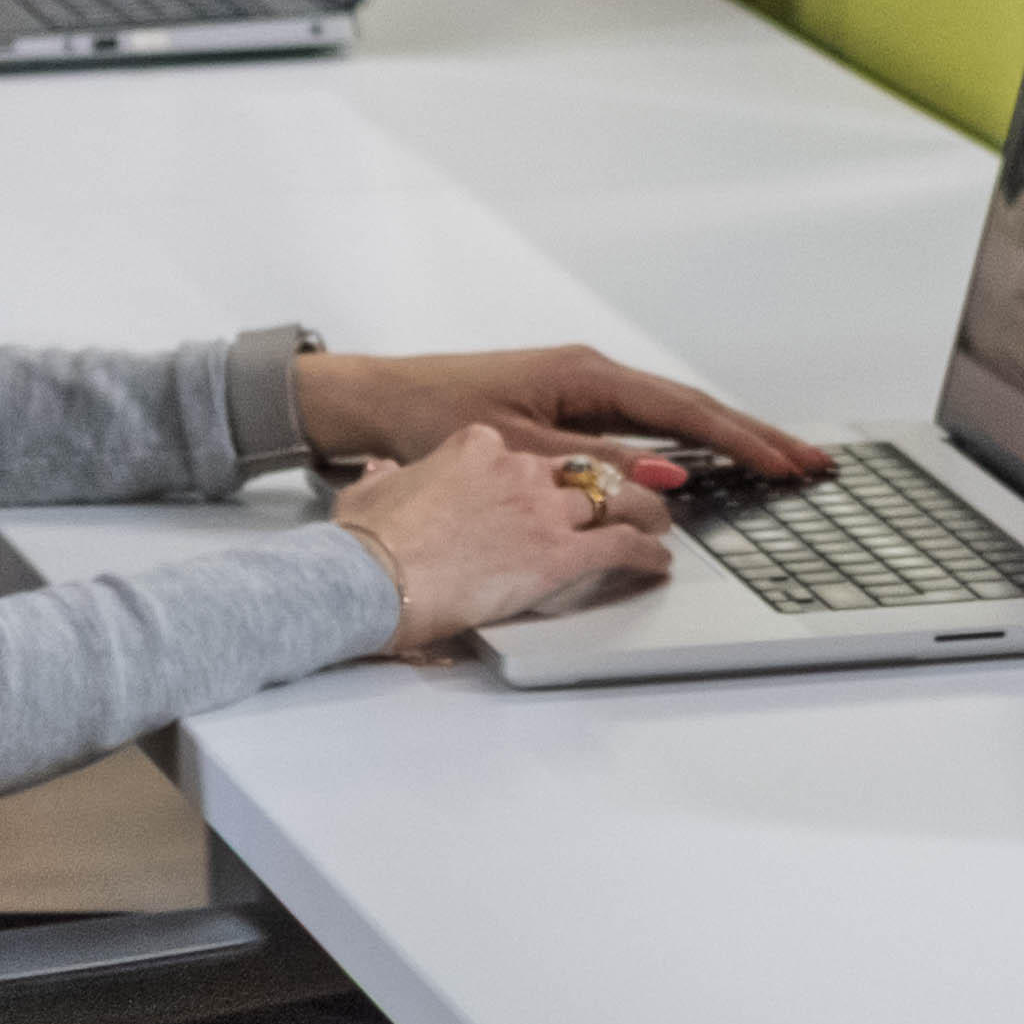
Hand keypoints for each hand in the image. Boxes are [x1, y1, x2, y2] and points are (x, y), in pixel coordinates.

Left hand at [294, 341, 819, 493]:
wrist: (381, 400)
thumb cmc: (434, 419)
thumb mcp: (518, 453)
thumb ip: (594, 468)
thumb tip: (666, 485)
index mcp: (587, 376)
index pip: (686, 413)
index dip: (743, 441)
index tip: (789, 463)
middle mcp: (593, 374)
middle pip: (694, 409)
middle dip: (756, 436)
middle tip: (812, 462)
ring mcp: (585, 388)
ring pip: (674, 417)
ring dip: (727, 439)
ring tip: (779, 461)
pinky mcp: (571, 406)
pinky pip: (646, 425)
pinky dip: (688, 442)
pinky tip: (710, 462)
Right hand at [334, 423, 680, 655]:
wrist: (371, 576)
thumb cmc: (367, 542)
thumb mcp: (370, 493)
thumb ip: (386, 478)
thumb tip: (382, 472)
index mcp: (475, 447)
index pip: (524, 452)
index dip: (541, 474)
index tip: (548, 486)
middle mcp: (517, 468)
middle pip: (577, 472)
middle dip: (603, 486)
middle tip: (622, 498)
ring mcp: (542, 509)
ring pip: (612, 499)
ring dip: (640, 512)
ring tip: (656, 523)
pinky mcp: (559, 553)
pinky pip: (620, 545)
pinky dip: (645, 552)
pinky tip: (656, 561)